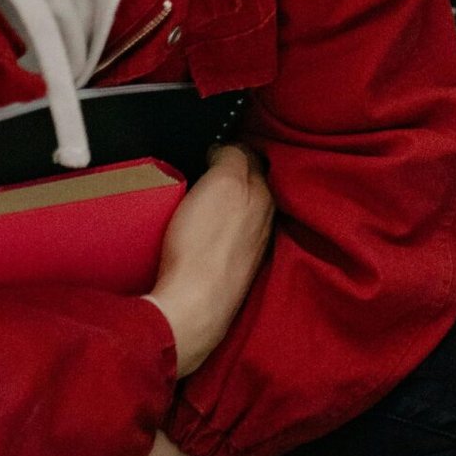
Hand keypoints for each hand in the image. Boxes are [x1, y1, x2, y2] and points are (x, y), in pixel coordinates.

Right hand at [146, 143, 274, 377]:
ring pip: (236, 212)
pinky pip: (221, 238)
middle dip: (228, 174)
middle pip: (247, 185)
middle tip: (200, 168)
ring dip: (221, 202)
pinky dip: (212, 229)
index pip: (251, 158)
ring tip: (194, 197)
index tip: (209, 146)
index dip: (229, 147)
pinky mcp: (227, 271)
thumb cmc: (203, 247)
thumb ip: (233, 157)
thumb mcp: (223, 183)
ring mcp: (246, 250)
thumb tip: (228, 148)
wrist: (190, 309)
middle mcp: (263, 223)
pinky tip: (195, 231)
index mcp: (265, 198)